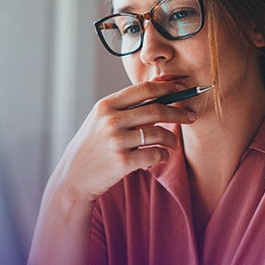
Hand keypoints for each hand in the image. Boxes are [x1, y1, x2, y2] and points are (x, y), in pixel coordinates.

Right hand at [45, 81, 196, 206]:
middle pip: (157, 109)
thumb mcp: (101, 120)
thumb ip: (125, 107)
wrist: (73, 177)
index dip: (167, 87)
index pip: (144, 89)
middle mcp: (111, 120)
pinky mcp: (123, 162)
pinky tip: (161, 156)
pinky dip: (163, 155)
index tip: (182, 89)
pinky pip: (155, 155)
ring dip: (172, 139)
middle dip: (179, 112)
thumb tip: (159, 91)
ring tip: (173, 143)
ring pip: (159, 133)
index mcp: (106, 105)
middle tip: (191, 116)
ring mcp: (116, 141)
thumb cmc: (92, 146)